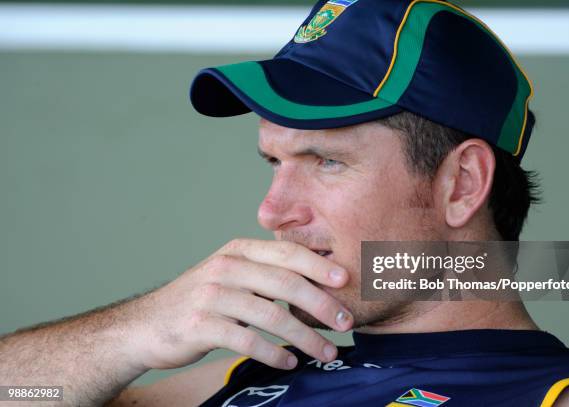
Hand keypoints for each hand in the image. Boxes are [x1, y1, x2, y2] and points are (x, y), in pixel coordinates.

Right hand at [126, 239, 352, 371]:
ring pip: (271, 315)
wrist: (145, 326)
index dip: (318, 266)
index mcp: (238, 251)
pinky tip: (289, 362)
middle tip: (345, 322)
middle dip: (321, 303)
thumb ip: (264, 273)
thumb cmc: (199, 301)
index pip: (286, 253)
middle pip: (285, 283)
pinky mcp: (200, 325)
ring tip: (326, 352)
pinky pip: (247, 341)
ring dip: (305, 336)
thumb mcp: (230, 275)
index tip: (346, 281)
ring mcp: (211, 296)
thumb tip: (317, 285)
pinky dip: (274, 353)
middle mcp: (226, 267)